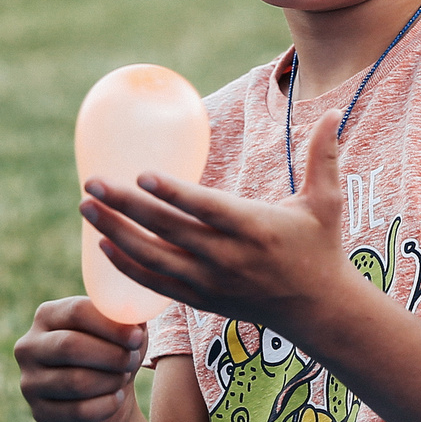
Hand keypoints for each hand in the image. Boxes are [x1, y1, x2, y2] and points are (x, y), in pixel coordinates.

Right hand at [15, 296, 148, 421]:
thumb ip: (127, 315)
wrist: (104, 399)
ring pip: (75, 381)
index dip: (110, 325)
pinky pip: (78, 411)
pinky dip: (106, 405)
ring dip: (111, 380)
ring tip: (123, 377)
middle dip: (111, 355)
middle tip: (132, 360)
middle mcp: (29, 347)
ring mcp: (30, 382)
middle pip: (70, 346)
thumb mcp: (123, 330)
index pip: (76, 311)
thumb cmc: (114, 353)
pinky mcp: (40, 414)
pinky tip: (116, 399)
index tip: (137, 336)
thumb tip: (137, 308)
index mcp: (47, 315)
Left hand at [78, 116, 368, 339]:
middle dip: (126, 207)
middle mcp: (227, 257)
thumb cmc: (320, 248)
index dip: (173, 194)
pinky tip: (102, 244)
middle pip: (167, 230)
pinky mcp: (201, 299)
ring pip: (153, 258)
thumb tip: (334, 111)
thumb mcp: (326, 202)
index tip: (142, 174)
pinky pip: (156, 284)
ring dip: (115, 233)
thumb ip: (324, 156)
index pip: (206, 209)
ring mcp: (210, 281)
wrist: (317, 310)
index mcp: (255, 228)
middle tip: (92, 183)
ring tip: (85, 207)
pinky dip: (127, 266)